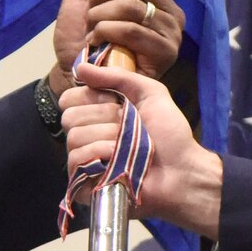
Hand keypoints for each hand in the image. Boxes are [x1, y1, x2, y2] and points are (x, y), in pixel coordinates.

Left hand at [48, 0, 185, 96]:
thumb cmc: (82, 33)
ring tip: (92, 30)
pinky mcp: (166, 52)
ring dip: (101, 15)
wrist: (76, 72)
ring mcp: (172, 32)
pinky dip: (106, 32)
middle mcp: (170, 9)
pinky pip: (133, 30)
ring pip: (133, 6)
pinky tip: (96, 42)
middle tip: (89, 14)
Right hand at [61, 62, 223, 237]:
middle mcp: (88, 135)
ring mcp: (85, 160)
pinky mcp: (84, 183)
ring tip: (127, 146)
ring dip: (106, 137)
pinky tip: (119, 160)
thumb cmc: (170, 135)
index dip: (89, 96)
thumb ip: (117, 76)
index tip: (115, 101)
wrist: (182, 170)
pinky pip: (76, 158)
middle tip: (127, 125)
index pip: (69, 99)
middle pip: (69, 116)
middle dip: (103, 117)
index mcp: (98, 114)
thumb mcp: (150, 93)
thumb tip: (80, 67)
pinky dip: (100, 154)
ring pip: (74, 136)